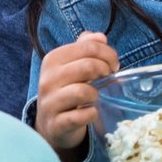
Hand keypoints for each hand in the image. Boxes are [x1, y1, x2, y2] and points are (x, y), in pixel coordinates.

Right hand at [34, 32, 118, 152]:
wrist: (51, 123)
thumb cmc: (67, 88)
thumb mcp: (73, 64)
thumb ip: (86, 46)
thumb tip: (101, 37)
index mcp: (53, 59)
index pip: (88, 46)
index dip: (108, 54)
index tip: (113, 65)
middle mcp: (48, 79)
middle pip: (88, 66)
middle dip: (105, 71)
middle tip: (108, 78)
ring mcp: (50, 103)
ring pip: (83, 91)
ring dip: (96, 94)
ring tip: (94, 96)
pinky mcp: (56, 124)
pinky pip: (80, 116)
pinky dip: (91, 114)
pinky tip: (90, 112)